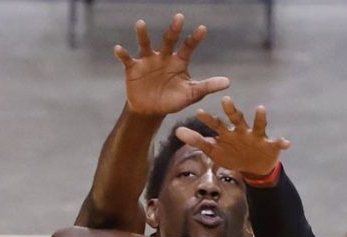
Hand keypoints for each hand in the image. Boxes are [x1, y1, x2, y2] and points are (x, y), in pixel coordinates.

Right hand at [114, 15, 230, 115]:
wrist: (151, 110)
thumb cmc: (173, 100)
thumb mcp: (191, 94)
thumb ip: (207, 86)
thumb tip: (228, 82)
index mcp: (179, 61)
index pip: (188, 47)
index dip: (195, 39)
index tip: (203, 29)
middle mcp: (163, 57)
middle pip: (169, 40)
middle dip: (174, 29)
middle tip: (180, 17)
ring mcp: (147, 61)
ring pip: (145, 45)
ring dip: (143, 35)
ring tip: (141, 23)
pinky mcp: (133, 69)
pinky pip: (127, 59)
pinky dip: (122, 54)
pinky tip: (118, 49)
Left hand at [175, 97, 290, 177]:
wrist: (255, 166)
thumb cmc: (233, 154)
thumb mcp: (214, 150)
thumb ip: (197, 140)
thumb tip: (176, 132)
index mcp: (228, 132)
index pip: (216, 124)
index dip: (208, 119)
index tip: (199, 112)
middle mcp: (242, 131)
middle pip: (236, 119)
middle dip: (231, 111)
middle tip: (225, 100)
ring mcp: (257, 137)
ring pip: (258, 126)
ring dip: (259, 118)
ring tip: (261, 108)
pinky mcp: (271, 145)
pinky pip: (277, 144)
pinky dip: (282, 143)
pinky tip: (287, 142)